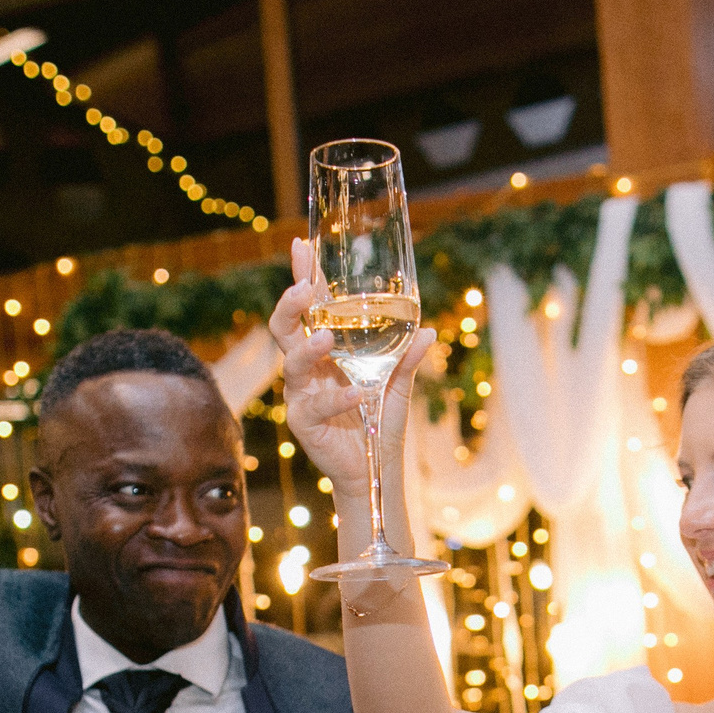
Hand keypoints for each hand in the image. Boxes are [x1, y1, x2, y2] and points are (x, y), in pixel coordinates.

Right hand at [265, 236, 435, 493]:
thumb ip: (408, 357)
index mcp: (326, 350)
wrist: (376, 466)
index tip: (302, 246)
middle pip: (285, 328)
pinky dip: (338, 398)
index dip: (305, 276)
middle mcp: (308, 368)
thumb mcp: (398, 384)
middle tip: (304, 289)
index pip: (311, 307)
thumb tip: (429, 330)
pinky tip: (357, 393)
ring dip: (308, 349)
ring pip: (292, 364)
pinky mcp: (304, 422)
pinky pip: (316, 406)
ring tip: (326, 341)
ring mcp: (302, 394)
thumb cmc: (379, 421)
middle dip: (290, 305)